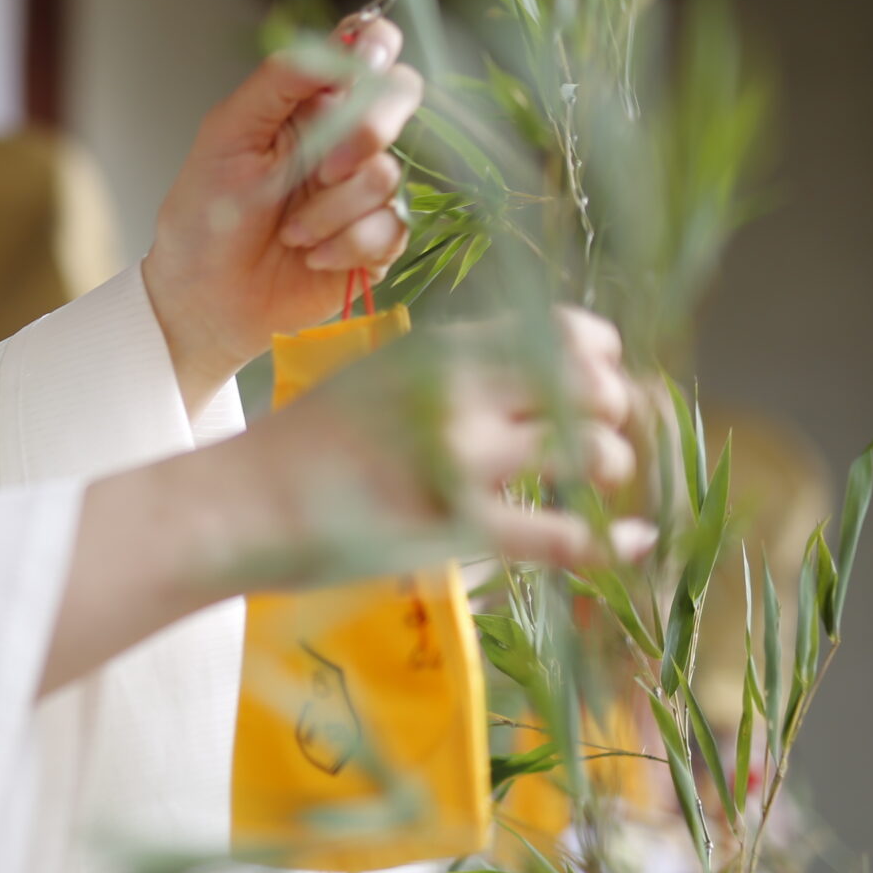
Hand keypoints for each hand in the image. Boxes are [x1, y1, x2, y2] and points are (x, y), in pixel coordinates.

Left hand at [141, 12, 422, 412]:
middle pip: (401, 98)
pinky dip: (346, 245)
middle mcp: (345, 139)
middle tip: (323, 167)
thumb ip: (278, 81)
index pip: (366, 50)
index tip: (368, 62)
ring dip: (331, 209)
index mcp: (309, 104)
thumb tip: (338, 41)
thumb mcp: (226, 135)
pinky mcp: (379, 240)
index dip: (378, 45)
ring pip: (388, 174)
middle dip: (367, 131)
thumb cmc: (205, 217)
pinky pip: (393, 227)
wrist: (206, 298)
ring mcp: (365, 189)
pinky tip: (311, 256)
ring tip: (289, 231)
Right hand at [260, 305, 648, 571]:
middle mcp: (462, 389)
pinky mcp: (459, 525)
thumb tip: (528, 382)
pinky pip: (566, 535)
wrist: (242, 501)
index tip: (593, 383)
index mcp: (442, 346)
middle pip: (594, 384)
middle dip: (615, 412)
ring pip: (595, 453)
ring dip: (610, 470)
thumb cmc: (304, 445)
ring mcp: (463, 457)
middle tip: (602, 437)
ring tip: (594, 486)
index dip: (598, 357)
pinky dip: (611, 543)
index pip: (563, 329)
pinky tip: (631, 543)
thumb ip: (449, 372)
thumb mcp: (379, 378)